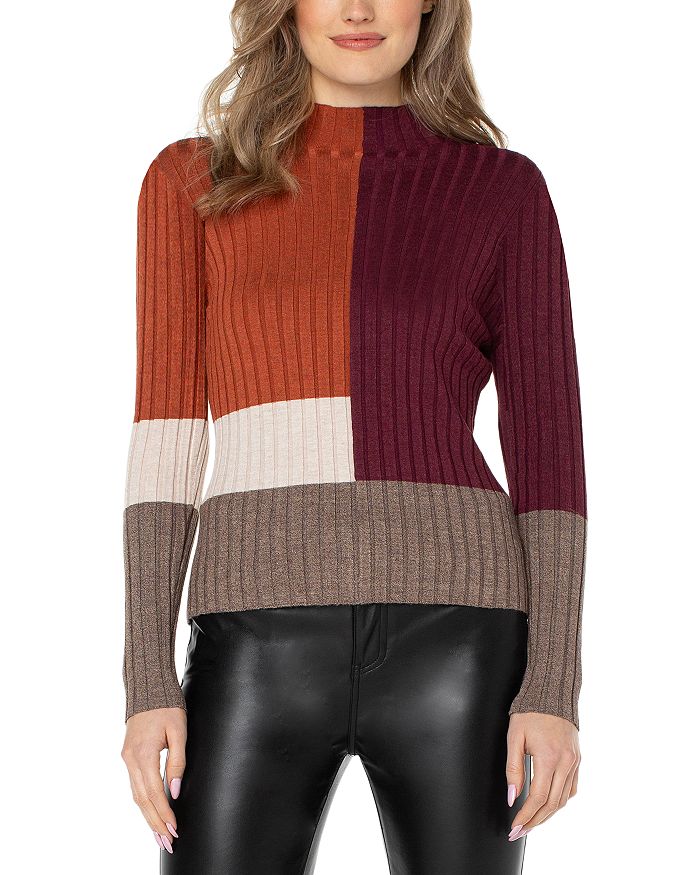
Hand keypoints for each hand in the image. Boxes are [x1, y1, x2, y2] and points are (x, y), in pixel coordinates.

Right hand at [121, 707, 186, 853]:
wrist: (148, 688)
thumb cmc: (167, 706)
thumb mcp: (178, 731)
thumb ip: (177, 762)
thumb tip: (174, 792)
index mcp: (143, 754)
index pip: (154, 793)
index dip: (164, 814)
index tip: (174, 829)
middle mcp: (130, 760)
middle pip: (142, 801)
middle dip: (155, 824)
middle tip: (167, 843)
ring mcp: (127, 759)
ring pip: (136, 796)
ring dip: (148, 817)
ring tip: (160, 836)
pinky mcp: (128, 756)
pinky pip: (135, 786)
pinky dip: (143, 803)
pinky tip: (151, 813)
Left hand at [505, 712, 579, 840]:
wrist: (552, 693)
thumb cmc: (530, 712)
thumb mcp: (515, 737)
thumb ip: (513, 768)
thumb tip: (512, 797)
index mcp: (548, 757)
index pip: (537, 797)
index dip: (526, 816)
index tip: (515, 827)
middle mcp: (565, 763)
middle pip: (552, 804)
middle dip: (535, 821)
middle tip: (520, 832)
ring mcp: (574, 762)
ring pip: (563, 799)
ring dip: (548, 814)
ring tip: (532, 822)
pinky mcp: (577, 759)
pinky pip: (571, 788)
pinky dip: (560, 800)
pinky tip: (549, 804)